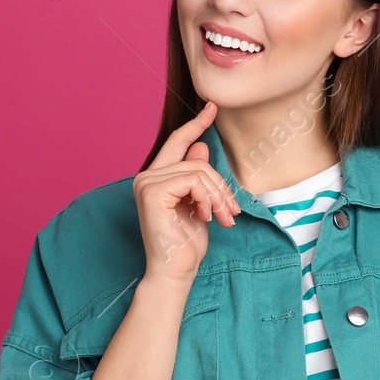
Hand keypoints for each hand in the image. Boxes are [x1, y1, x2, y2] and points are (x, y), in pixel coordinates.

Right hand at [133, 100, 240, 283]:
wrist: (174, 272)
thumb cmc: (186, 244)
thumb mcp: (198, 205)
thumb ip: (197, 177)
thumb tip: (201, 146)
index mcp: (156, 178)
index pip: (177, 142)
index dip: (195, 124)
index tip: (212, 108)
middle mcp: (146, 177)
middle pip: (197, 161)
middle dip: (221, 186)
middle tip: (233, 212)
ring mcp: (146, 183)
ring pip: (198, 171)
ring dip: (218, 196)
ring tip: (224, 218)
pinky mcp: (151, 192)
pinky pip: (193, 180)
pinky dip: (207, 198)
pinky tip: (206, 217)